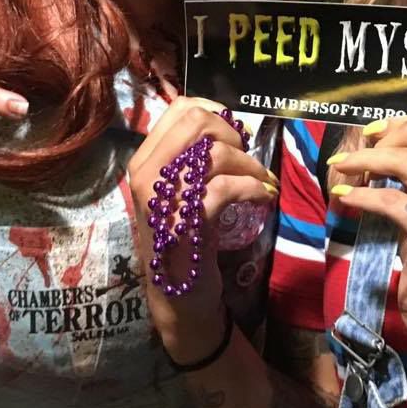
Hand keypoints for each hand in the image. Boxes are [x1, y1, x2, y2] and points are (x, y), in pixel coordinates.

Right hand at [126, 97, 276, 361]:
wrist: (178, 298)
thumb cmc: (183, 238)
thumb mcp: (179, 191)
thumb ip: (191, 157)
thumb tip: (226, 124)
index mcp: (143, 161)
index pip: (178, 109)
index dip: (215, 112)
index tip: (233, 133)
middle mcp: (145, 175)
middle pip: (195, 122)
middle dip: (231, 134)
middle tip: (245, 157)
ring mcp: (162, 199)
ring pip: (215, 154)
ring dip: (250, 164)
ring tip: (261, 180)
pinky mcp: (185, 223)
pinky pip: (227, 187)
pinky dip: (254, 188)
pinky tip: (263, 198)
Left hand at [326, 108, 406, 342]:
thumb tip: (378, 135)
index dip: (401, 121)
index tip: (373, 136)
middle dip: (379, 139)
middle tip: (354, 156)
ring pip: (403, 160)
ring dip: (363, 161)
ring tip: (341, 169)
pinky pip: (390, 200)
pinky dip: (360, 195)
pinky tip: (344, 198)